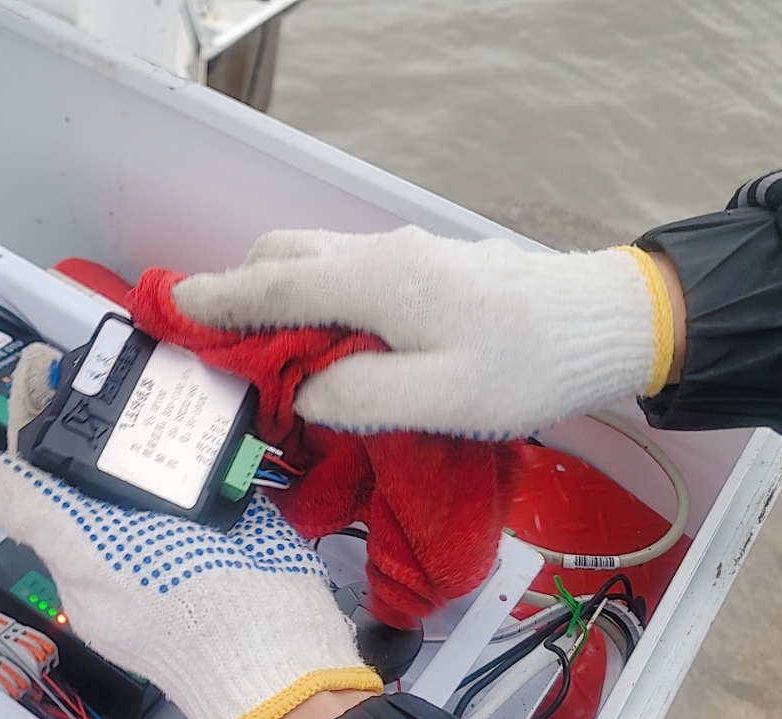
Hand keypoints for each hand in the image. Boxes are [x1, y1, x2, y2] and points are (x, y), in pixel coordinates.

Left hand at [0, 345, 382, 718]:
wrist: (272, 645)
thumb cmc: (174, 609)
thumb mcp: (87, 551)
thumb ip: (27, 505)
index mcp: (78, 542)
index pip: (40, 468)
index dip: (36, 414)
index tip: (42, 362)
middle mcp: (120, 533)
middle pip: (94, 454)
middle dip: (95, 402)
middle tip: (106, 351)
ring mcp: (174, 525)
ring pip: (148, 455)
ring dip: (146, 412)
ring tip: (151, 361)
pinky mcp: (226, 515)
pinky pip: (204, 462)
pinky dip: (201, 429)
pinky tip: (203, 397)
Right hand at [173, 226, 679, 438]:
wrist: (609, 324)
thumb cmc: (530, 365)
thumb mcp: (441, 400)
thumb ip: (359, 397)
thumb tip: (305, 394)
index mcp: (378, 282)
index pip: (274, 285)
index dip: (217, 302)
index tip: (171, 309)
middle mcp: (384, 256)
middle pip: (286, 257)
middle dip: (240, 294)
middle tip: (213, 343)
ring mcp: (408, 257)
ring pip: (318, 261)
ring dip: (278, 296)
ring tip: (263, 353)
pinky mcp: (428, 271)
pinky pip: (348, 274)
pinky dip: (315, 299)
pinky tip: (325, 345)